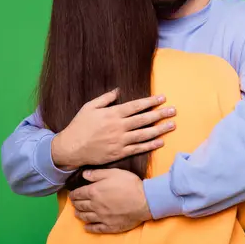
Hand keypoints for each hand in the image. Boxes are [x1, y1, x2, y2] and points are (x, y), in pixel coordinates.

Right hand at [51, 89, 175, 168]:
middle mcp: (118, 127)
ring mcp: (119, 141)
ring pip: (144, 134)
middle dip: (160, 114)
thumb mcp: (89, 107)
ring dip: (160, 129)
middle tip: (174, 110)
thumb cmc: (79, 126)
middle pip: (144, 119)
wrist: (70, 148)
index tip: (162, 98)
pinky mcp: (119, 153)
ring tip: (172, 125)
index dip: (150, 101)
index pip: (136, 106)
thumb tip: (118, 90)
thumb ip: (105, 98)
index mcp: (112, 114)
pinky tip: (160, 141)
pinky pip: (138, 149)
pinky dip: (150, 145)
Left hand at [69, 169, 151, 232]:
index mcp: (94, 192)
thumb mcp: (114, 172)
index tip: (72, 194)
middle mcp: (95, 205)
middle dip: (75, 204)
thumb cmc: (130, 184)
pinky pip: (95, 228)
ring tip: (77, 213)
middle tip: (74, 202)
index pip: (79, 194)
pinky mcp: (109, 226)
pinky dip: (89, 227)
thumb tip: (84, 174)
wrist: (144, 201)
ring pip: (85, 217)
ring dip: (79, 215)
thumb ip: (97, 174)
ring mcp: (101, 217)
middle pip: (80, 206)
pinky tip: (86, 226)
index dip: (74, 194)